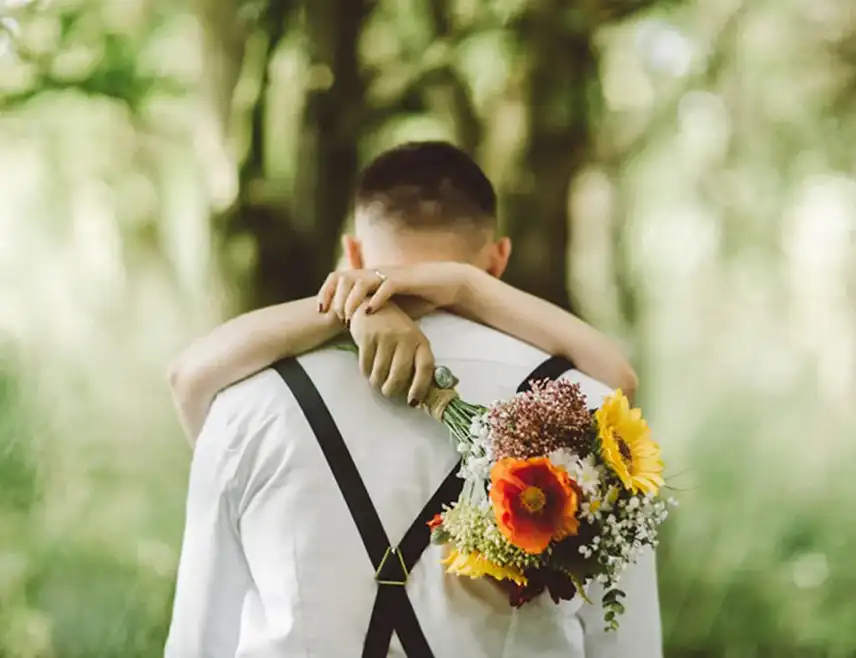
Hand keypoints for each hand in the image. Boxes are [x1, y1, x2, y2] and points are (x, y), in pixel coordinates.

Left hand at [317, 262, 474, 322]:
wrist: (444, 284)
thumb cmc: (417, 297)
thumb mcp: (389, 305)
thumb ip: (372, 312)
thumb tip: (353, 330)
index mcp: (369, 277)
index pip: (337, 277)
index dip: (326, 292)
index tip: (321, 312)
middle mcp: (375, 273)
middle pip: (342, 277)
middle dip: (335, 298)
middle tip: (336, 317)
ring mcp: (388, 275)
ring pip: (359, 281)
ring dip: (351, 299)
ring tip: (350, 317)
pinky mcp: (404, 279)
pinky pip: (385, 286)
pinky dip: (375, 299)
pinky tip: (369, 313)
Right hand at [349, 302, 434, 403]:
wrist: (372, 302)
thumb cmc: (394, 327)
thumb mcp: (411, 339)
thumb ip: (415, 360)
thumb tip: (417, 392)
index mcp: (421, 340)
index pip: (425, 367)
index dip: (420, 388)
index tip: (412, 402)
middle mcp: (406, 338)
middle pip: (400, 375)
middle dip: (391, 389)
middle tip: (387, 392)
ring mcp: (386, 336)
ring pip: (380, 373)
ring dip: (376, 382)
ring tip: (376, 380)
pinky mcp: (368, 337)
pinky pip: (365, 365)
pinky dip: (365, 372)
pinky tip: (368, 368)